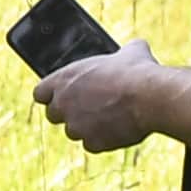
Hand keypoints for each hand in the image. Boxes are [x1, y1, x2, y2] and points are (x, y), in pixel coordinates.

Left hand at [34, 42, 189, 152]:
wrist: (150, 97)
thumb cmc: (137, 71)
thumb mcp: (129, 52)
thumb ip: (123, 51)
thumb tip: (136, 46)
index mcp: (63, 80)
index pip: (40, 93)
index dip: (51, 95)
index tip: (63, 96)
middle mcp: (63, 104)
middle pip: (53, 115)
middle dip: (68, 113)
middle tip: (88, 107)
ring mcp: (76, 126)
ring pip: (74, 131)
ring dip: (87, 126)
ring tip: (109, 116)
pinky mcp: (92, 143)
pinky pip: (93, 144)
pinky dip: (103, 139)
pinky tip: (118, 128)